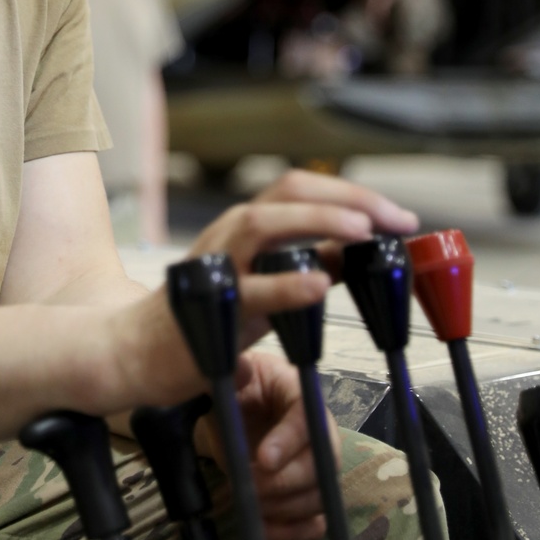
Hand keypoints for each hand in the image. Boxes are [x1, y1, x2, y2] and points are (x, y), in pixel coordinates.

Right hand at [188, 169, 417, 345]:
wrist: (139, 350)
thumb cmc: (206, 314)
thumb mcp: (266, 282)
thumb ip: (310, 263)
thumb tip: (361, 251)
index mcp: (248, 225)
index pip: (305, 188)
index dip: (355, 195)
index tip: (399, 218)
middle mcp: (230, 233)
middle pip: (288, 191)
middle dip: (347, 199)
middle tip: (394, 219)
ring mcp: (216, 265)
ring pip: (262, 224)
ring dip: (317, 221)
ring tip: (360, 232)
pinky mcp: (207, 307)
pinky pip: (248, 290)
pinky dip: (285, 284)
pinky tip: (317, 285)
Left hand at [199, 352, 339, 539]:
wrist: (232, 412)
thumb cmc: (235, 389)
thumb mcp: (230, 378)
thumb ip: (233, 374)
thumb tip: (238, 367)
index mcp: (300, 395)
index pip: (308, 418)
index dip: (290, 441)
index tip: (262, 459)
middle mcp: (317, 433)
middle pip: (324, 465)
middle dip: (287, 482)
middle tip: (251, 486)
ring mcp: (314, 467)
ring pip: (320, 497)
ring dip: (286, 509)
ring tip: (248, 503)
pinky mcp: (304, 495)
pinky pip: (313, 523)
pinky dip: (292, 533)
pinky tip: (262, 529)